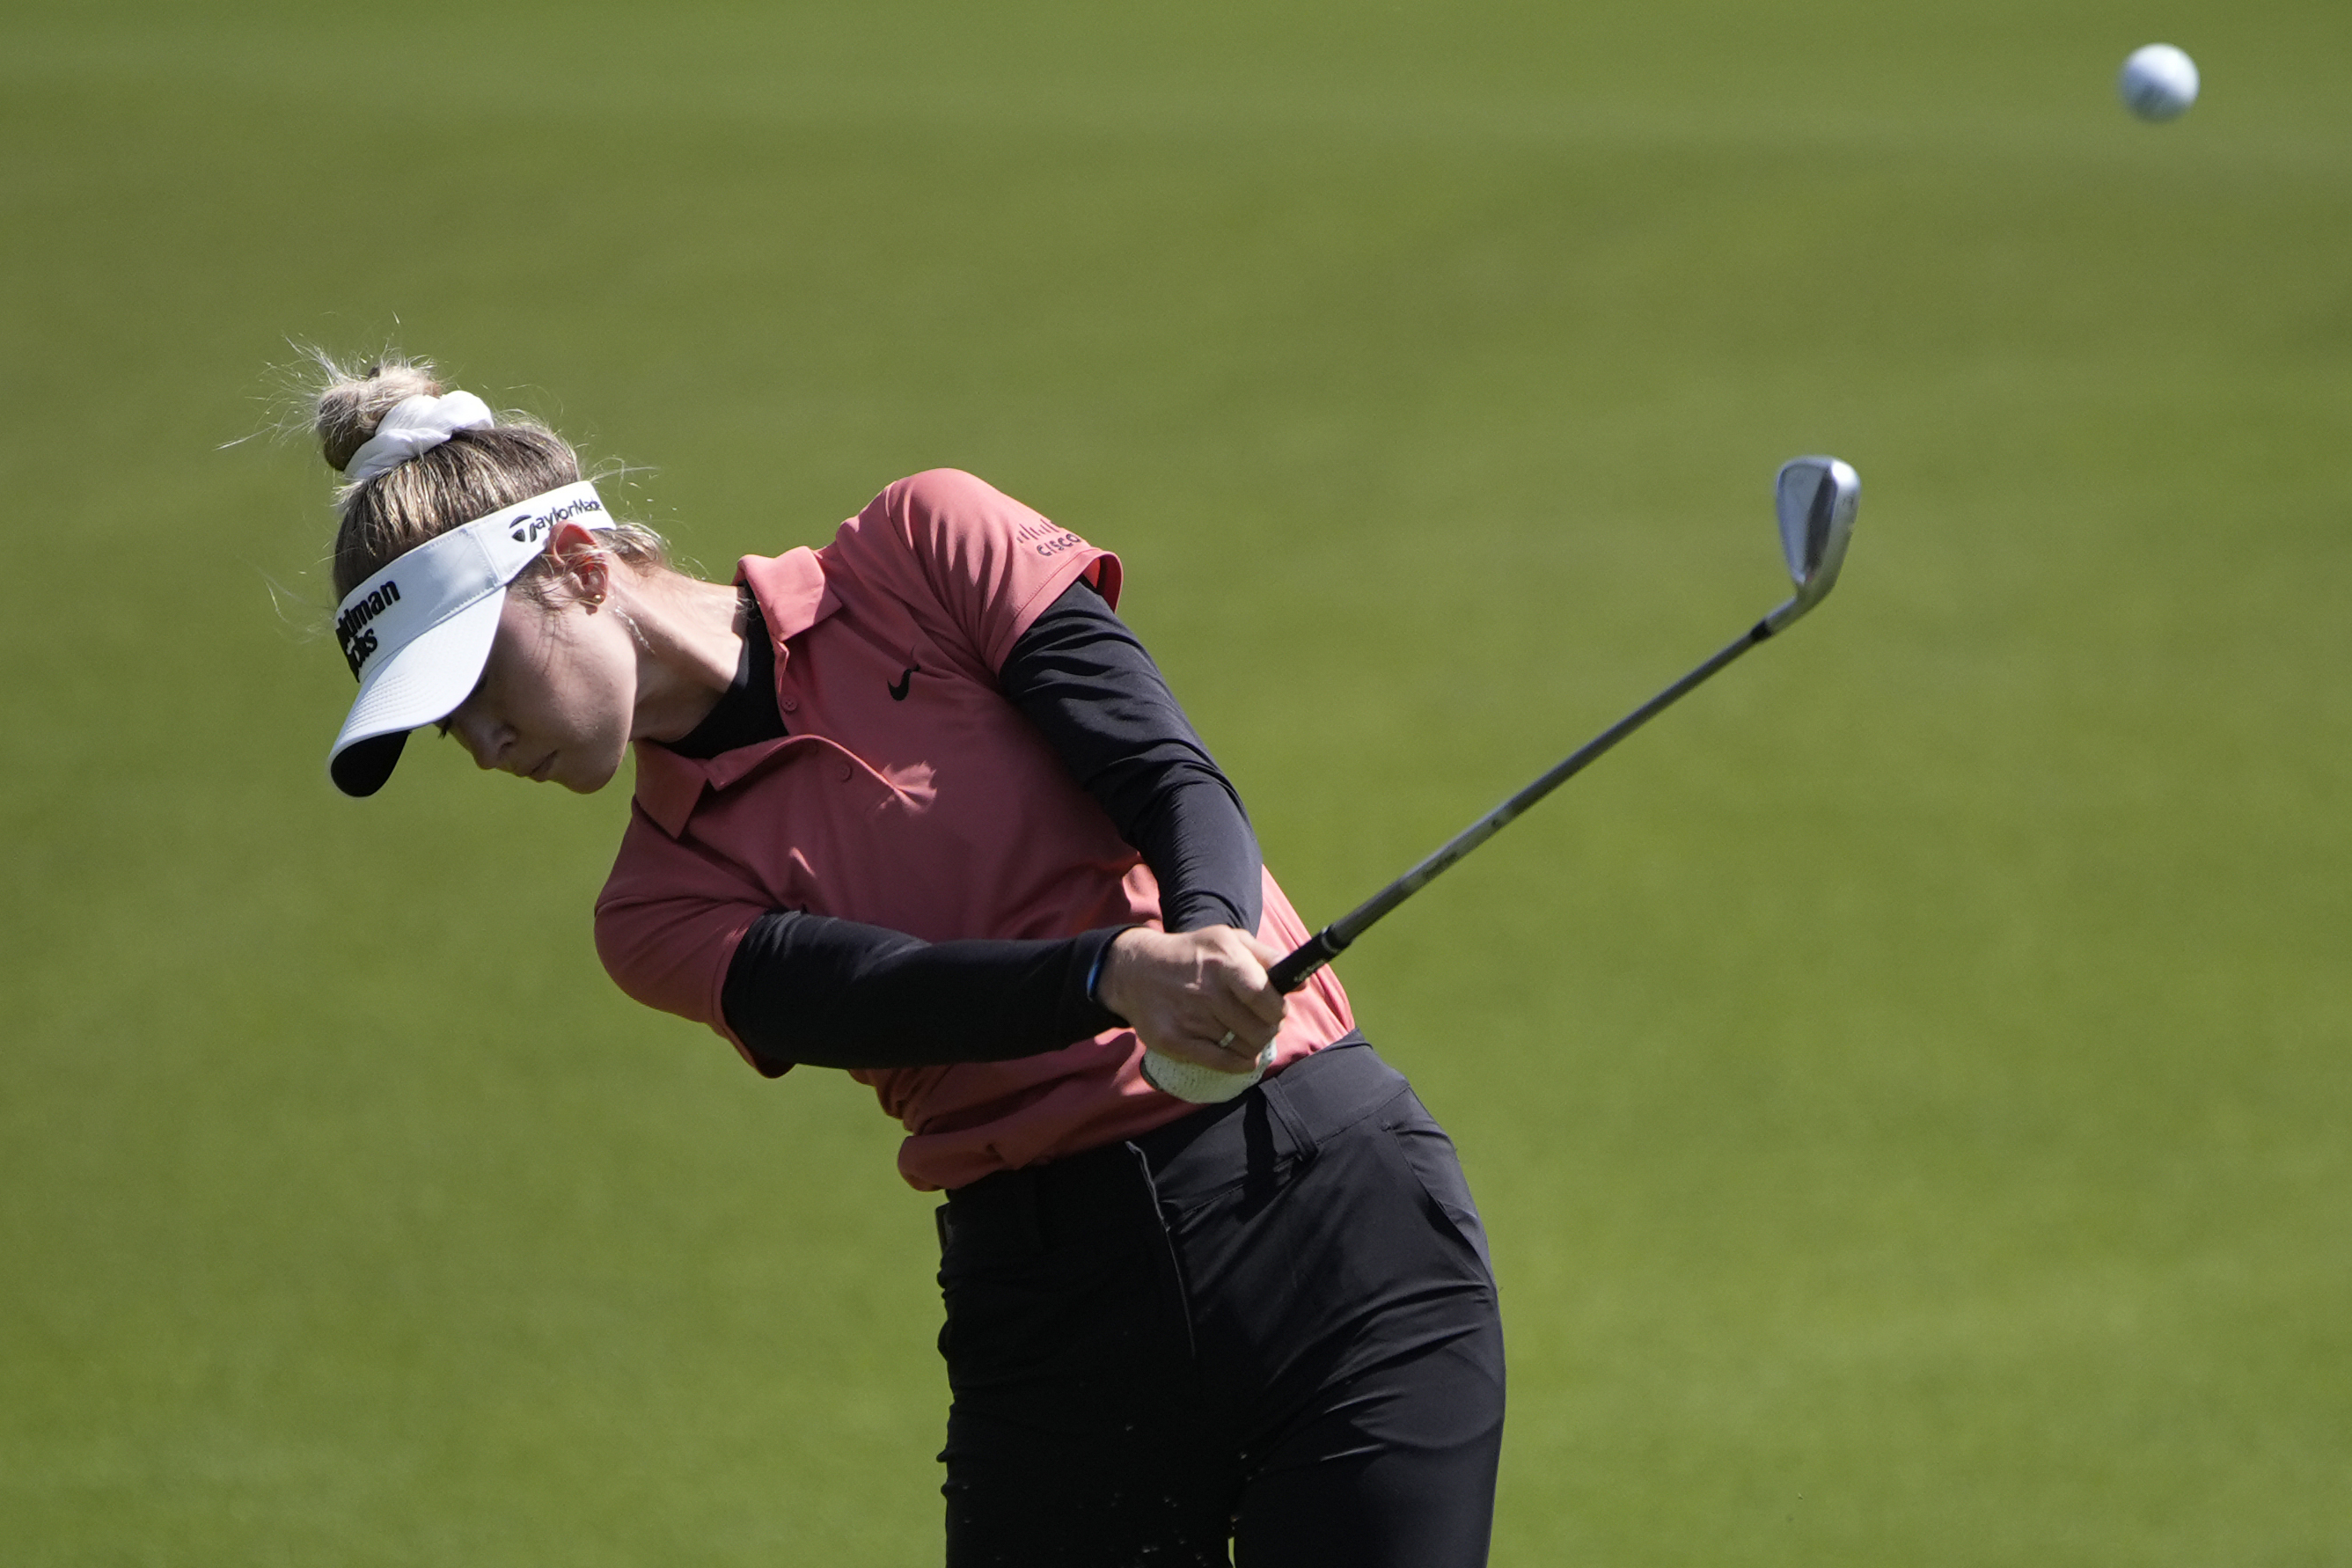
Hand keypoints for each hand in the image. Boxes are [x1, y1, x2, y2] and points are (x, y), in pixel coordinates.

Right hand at [1097, 927, 1287, 1077]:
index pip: (1265, 998)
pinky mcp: (1174, 1041)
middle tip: (1260, 1023)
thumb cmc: (1192, 954)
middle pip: (1260, 1029)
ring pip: (1245, 1048)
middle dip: (1268, 1029)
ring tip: (1243, 1033)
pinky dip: (1239, 1064)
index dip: (1278, 1009)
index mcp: (1223, 960)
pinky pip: (1223, 1063)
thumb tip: (1301, 983)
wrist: (1135, 970)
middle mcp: (1206, 990)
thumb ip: (1267, 957)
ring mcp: (1189, 1018)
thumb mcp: (1228, 940)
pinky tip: (1240, 1056)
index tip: (1275, 1009)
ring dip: (1252, 1045)